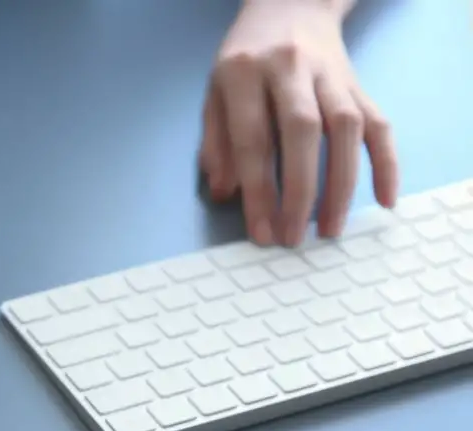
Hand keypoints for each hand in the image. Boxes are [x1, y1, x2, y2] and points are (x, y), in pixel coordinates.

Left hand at [198, 0, 397, 246]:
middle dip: (299, 191)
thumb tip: (225, 194)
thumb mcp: (215, 93)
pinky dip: (386, 163)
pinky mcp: (358, 83)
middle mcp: (290, 68)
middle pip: (302, 132)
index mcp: (244, 72)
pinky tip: (384, 199)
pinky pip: (380, 123)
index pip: (252, 139)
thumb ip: (216, 143)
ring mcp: (330, 74)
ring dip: (341, 184)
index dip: (257, 190)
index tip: (260, 231)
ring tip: (330, 229)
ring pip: (346, 128)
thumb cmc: (244, 60)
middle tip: (293, 237)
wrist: (290, 5)